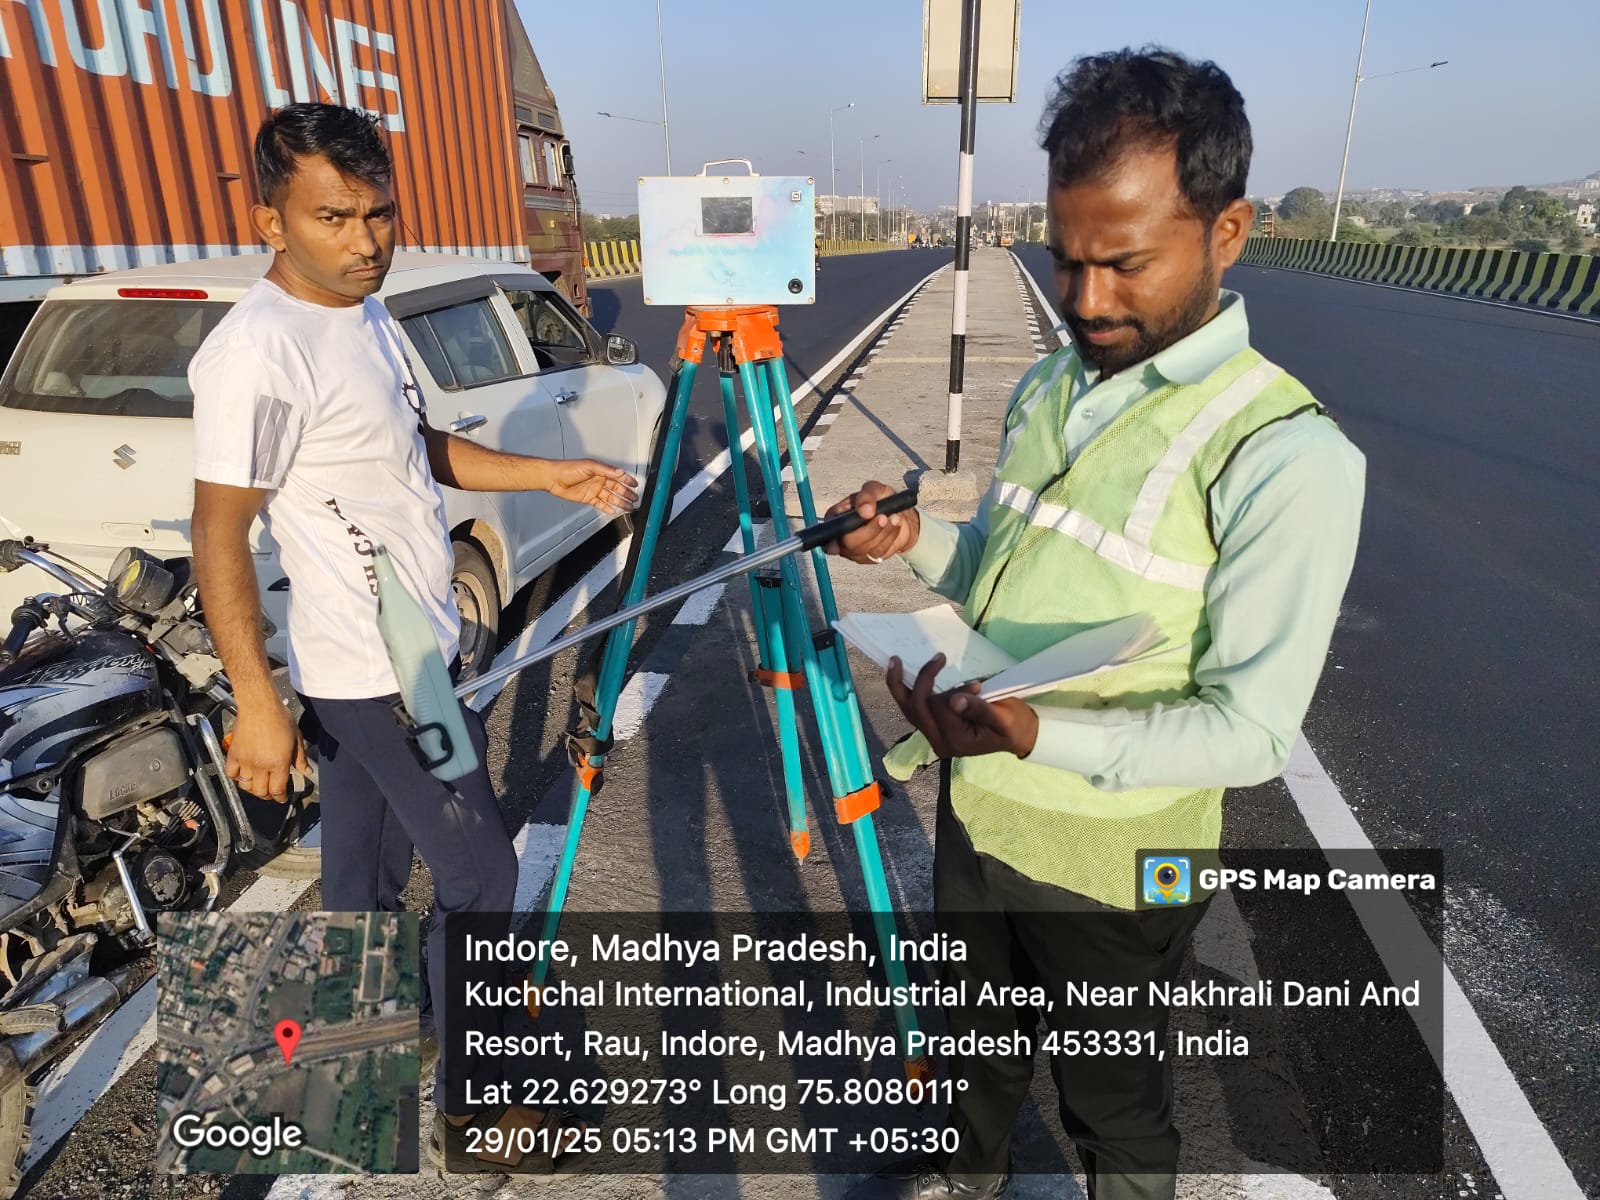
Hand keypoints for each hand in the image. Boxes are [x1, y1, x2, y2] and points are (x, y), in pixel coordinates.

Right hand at [226, 701, 307, 803]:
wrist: (259, 706)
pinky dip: (236, 777)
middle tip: (271, 793)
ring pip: (245, 786)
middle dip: (267, 795)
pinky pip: (231, 773)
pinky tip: (243, 774)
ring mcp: (245, 761)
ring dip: (252, 789)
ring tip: (258, 785)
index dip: (280, 797)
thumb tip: (307, 771)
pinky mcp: (233, 754)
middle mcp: (261, 765)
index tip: (282, 797)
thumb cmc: (279, 718)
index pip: (277, 789)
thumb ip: (300, 758)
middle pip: (261, 792)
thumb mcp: (297, 738)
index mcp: (278, 763)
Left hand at [545, 460, 638, 515]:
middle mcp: (599, 480)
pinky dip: (607, 508)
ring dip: (620, 502)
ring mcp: (594, 490)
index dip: (627, 480)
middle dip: (626, 494)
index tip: (635, 484)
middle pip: (616, 488)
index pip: (618, 476)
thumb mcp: (589, 466)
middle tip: (635, 499)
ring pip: (610, 497)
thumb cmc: (568, 469)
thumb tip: (619, 472)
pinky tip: (613, 510)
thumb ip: (606, 470)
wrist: (554, 478)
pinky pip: (601, 504)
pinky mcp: (588, 498)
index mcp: (601, 471)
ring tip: (628, 507)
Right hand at [824, 480, 919, 563]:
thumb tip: (864, 511)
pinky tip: (895, 525)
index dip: (833, 538)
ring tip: (894, 517)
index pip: (827, 532)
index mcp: (835, 519)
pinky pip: (879, 553)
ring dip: (883, 533)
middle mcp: (841, 538)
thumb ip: (867, 496)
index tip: (847, 533)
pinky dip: (890, 538)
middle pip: (849, 544)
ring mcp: (855, 550)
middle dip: (868, 531)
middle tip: (883, 517)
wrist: (900, 514)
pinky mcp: (870, 558)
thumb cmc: (881, 501)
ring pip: (866, 549)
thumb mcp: (875, 490)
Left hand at [884, 654, 1038, 759]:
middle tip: (930, 658)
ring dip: (899, 685)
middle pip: (915, 709)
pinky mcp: (933, 728)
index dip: (954, 692)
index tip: (976, 685)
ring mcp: (934, 736)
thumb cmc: (1014, 727)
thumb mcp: (1003, 718)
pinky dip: (906, 691)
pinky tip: (900, 674)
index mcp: (956, 740)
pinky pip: (914, 710)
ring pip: (908, 709)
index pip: (941, 709)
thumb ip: (979, 709)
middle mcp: (939, 741)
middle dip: (920, 681)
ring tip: (895, 661)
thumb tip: (955, 699)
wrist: (1018, 737)